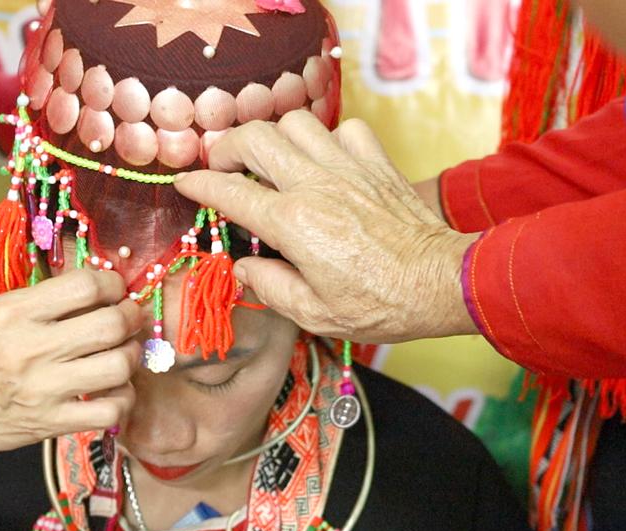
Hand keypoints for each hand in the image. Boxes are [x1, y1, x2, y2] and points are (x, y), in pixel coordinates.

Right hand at [0, 269, 141, 472]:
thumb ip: (39, 301)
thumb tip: (93, 286)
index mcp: (14, 313)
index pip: (86, 286)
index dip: (113, 283)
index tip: (114, 289)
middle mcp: (30, 348)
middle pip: (111, 324)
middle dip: (132, 317)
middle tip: (130, 318)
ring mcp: (42, 390)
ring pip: (118, 367)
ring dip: (131, 357)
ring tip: (123, 354)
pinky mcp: (49, 425)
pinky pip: (109, 412)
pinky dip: (122, 399)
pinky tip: (113, 391)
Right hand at [175, 112, 477, 343]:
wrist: (440, 283)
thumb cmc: (380, 305)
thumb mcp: (314, 314)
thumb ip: (269, 287)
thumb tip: (245, 268)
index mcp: (293, 224)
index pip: (229, 192)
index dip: (199, 185)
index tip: (185, 184)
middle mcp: (315, 185)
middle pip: (254, 137)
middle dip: (227, 146)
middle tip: (223, 165)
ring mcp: (347, 167)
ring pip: (295, 122)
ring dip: (275, 137)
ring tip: (270, 160)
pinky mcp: (376, 163)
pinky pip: (343, 130)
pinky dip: (327, 140)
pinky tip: (325, 164)